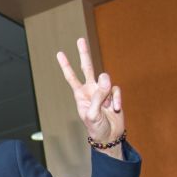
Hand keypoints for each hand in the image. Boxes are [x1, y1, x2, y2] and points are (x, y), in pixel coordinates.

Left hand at [57, 38, 124, 154]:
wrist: (109, 136)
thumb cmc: (96, 128)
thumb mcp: (92, 114)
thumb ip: (98, 96)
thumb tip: (106, 78)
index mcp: (80, 95)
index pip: (72, 77)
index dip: (66, 66)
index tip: (59, 53)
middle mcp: (91, 90)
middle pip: (88, 67)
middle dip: (84, 54)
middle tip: (80, 40)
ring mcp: (103, 91)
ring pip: (106, 80)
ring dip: (108, 95)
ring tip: (107, 107)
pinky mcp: (114, 95)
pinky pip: (117, 90)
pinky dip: (117, 100)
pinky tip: (116, 109)